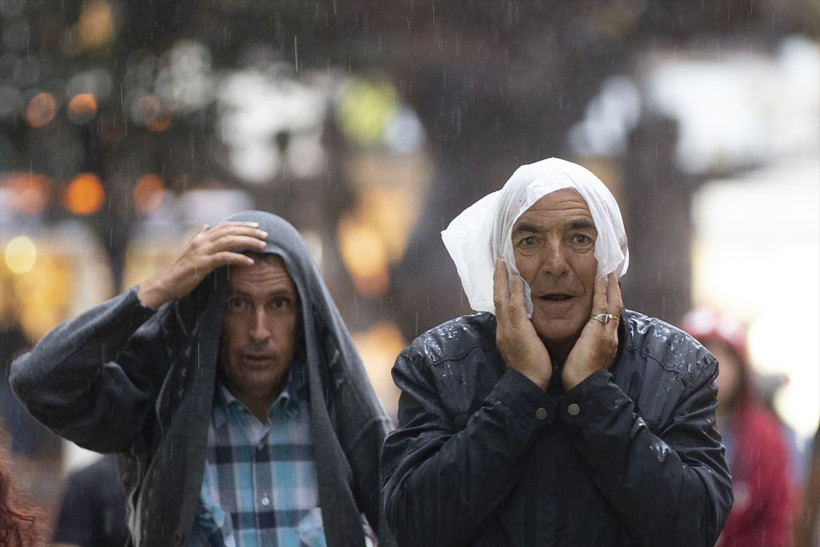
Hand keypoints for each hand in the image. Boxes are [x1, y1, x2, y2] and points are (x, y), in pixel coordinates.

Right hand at [137, 221, 267, 308]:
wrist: (166, 283)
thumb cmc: (182, 270)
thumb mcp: (192, 250)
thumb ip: (200, 237)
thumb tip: (207, 226)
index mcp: (202, 237)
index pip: (226, 226)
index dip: (243, 225)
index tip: (258, 226)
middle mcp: (202, 240)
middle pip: (231, 231)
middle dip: (250, 231)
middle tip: (265, 235)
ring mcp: (202, 251)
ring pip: (230, 241)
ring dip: (248, 242)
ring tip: (262, 246)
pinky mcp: (202, 263)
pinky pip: (224, 258)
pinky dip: (239, 258)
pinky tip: (250, 261)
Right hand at [493, 258, 551, 389]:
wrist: (528, 383)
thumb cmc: (530, 369)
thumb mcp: (524, 348)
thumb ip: (523, 334)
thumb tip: (528, 325)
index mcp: (505, 331)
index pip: (501, 306)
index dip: (500, 289)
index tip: (502, 275)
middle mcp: (502, 327)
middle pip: (496, 297)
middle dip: (497, 279)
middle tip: (499, 261)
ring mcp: (508, 328)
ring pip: (502, 298)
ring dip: (502, 279)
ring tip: (503, 263)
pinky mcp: (517, 329)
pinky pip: (514, 305)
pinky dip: (514, 291)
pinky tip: (516, 278)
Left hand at [562, 272, 621, 390]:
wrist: (584, 386)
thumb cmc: (580, 375)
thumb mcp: (586, 354)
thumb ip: (586, 343)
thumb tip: (580, 336)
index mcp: (607, 339)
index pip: (610, 314)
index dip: (610, 299)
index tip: (609, 285)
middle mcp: (611, 334)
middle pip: (616, 305)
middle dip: (615, 288)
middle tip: (613, 270)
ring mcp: (607, 332)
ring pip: (613, 302)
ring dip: (611, 285)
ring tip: (609, 268)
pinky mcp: (599, 331)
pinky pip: (603, 306)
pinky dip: (603, 291)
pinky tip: (601, 278)